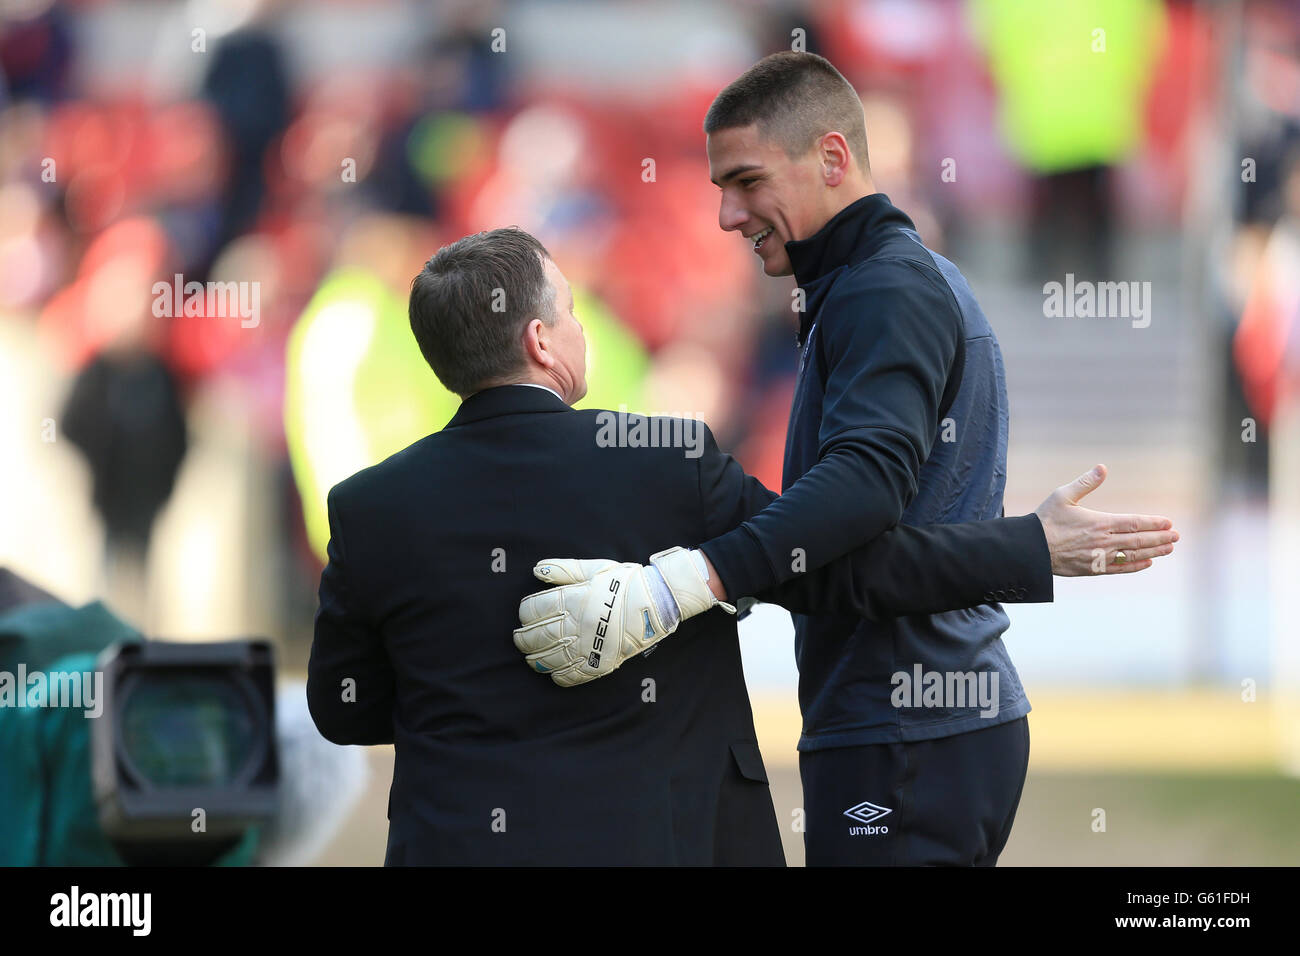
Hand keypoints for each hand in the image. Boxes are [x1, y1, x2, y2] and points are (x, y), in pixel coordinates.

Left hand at [513, 547, 732, 686]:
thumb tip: (537, 569)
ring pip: (550, 658)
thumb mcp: (595, 569)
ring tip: (531, 658)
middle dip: (523, 639)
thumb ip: (564, 570)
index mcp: (574, 600)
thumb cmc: (626, 582)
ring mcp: (588, 646)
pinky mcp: (601, 662)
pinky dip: (559, 676)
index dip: (524, 612)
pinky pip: (573, 675)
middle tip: (520, 639)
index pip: (534, 609)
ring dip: (536, 659)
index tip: (525, 614)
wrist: (658, 601)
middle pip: (537, 636)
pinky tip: (554, 673)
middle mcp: (577, 624)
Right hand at [1035, 465, 1178, 574]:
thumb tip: (1103, 468)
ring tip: (1169, 549)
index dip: (1153, 523)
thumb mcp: (1062, 495)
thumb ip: (1085, 482)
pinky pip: (1120, 568)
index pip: (1133, 522)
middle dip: (1160, 537)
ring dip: (1153, 551)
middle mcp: (1103, 541)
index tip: (1168, 522)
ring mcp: (1099, 557)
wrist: (1030, 548)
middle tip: (1176, 536)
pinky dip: (1135, 565)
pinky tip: (1147, 562)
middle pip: (1138, 540)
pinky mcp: (1092, 569)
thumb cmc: (1045, 520)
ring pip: (1133, 554)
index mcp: (1099, 522)